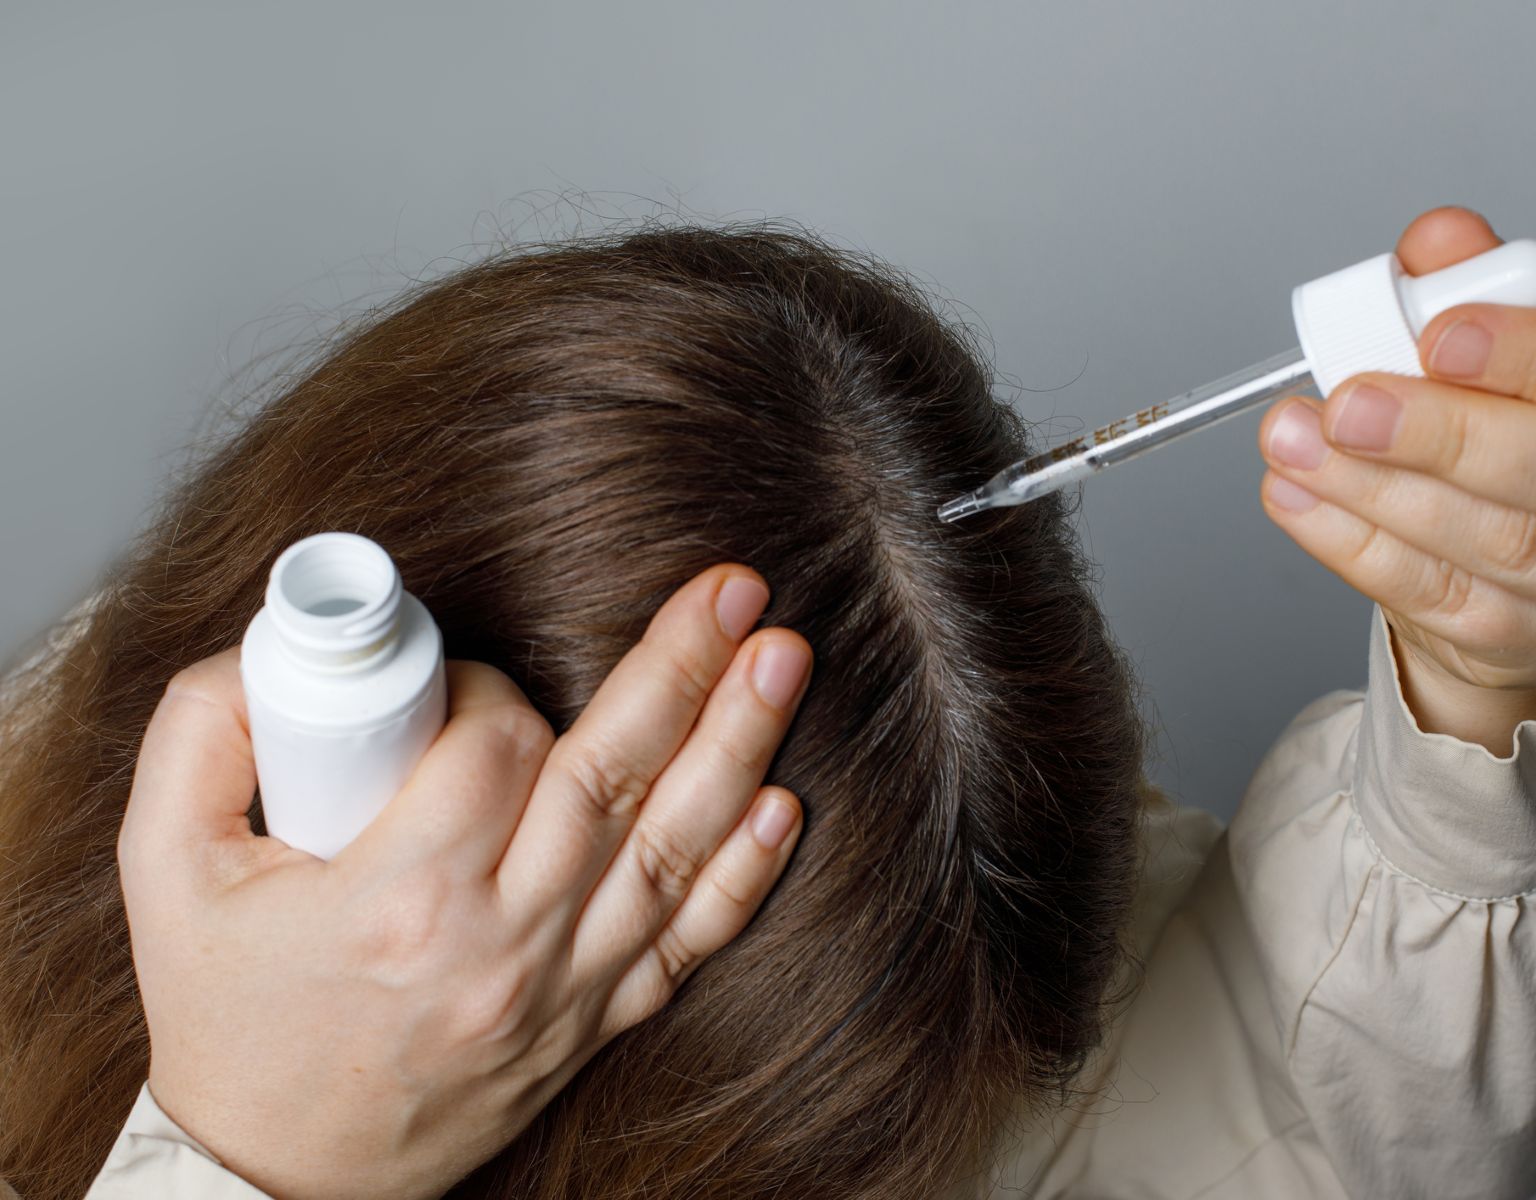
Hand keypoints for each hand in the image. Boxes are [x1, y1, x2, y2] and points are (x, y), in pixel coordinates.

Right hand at [117, 565, 810, 1199]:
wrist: (275, 1182)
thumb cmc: (226, 1022)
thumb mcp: (166, 877)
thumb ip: (197, 743)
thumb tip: (267, 650)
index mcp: (399, 901)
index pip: (493, 749)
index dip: (490, 687)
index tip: (462, 681)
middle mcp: (501, 944)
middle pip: (609, 780)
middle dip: (680, 669)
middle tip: (738, 590)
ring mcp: (561, 990)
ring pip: (669, 849)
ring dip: (736, 745)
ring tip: (783, 659)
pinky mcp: (592, 1024)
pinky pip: (687, 945)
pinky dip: (744, 875)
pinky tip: (783, 806)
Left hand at [1258, 207, 1535, 752]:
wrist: (1527, 562)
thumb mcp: (1525, 349)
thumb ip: (1481, 288)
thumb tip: (1437, 243)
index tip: (1440, 334)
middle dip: (1442, 434)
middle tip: (1344, 402)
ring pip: (1499, 545)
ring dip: (1379, 490)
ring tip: (1296, 442)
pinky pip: (1441, 599)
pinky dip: (1356, 545)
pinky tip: (1299, 497)